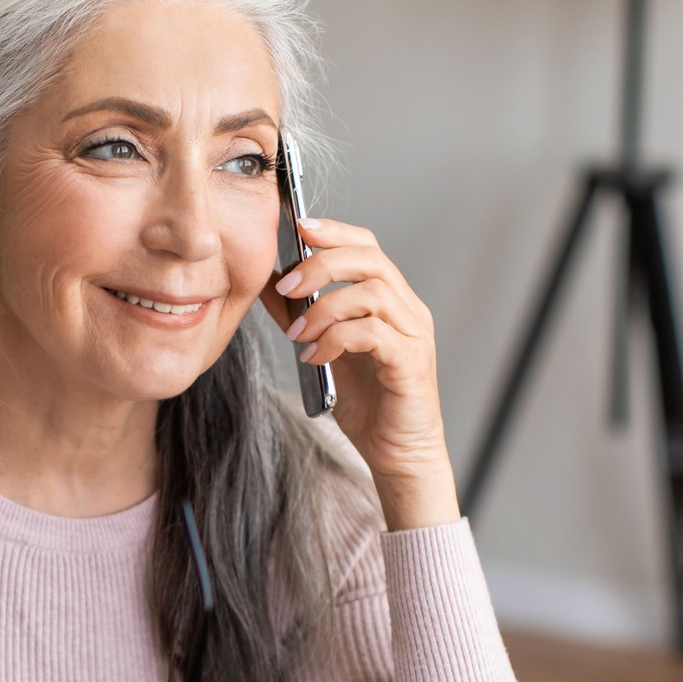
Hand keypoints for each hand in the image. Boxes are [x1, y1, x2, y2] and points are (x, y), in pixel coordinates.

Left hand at [262, 216, 460, 528]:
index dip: (333, 231)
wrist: (398, 454)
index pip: (367, 246)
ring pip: (371, 293)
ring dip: (324, 308)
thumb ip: (303, 316)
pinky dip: (336, 339)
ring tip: (297, 334)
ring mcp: (414, 335)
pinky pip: (373, 333)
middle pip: (370, 259)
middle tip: (286, 285)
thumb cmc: (368, 404)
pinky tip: (315, 357)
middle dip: (321, 264)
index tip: (297, 227)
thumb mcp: (325, 350)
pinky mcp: (411, 363)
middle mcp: (408, 310)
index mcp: (390, 300)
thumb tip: (269, 285)